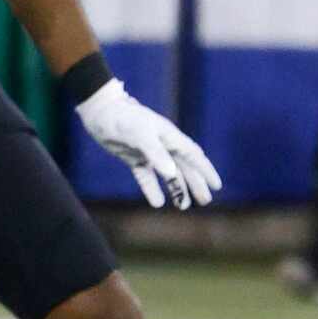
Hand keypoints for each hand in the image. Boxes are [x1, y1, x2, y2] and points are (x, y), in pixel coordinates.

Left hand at [74, 79, 219, 208]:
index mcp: (171, 137)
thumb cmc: (123, 118)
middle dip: (196, 184)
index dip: (206, 171)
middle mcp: (163, 146)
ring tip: (183, 206)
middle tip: (205, 201)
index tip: (217, 186)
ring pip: (168, 175)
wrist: (100, 112)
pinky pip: (146, 177)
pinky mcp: (133, 158)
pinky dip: (152, 189)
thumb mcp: (140, 134)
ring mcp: (149, 152)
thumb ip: (156, 153)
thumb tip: (171, 174)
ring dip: (177, 189)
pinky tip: (157, 203)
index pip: (194, 156)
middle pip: (185, 168)